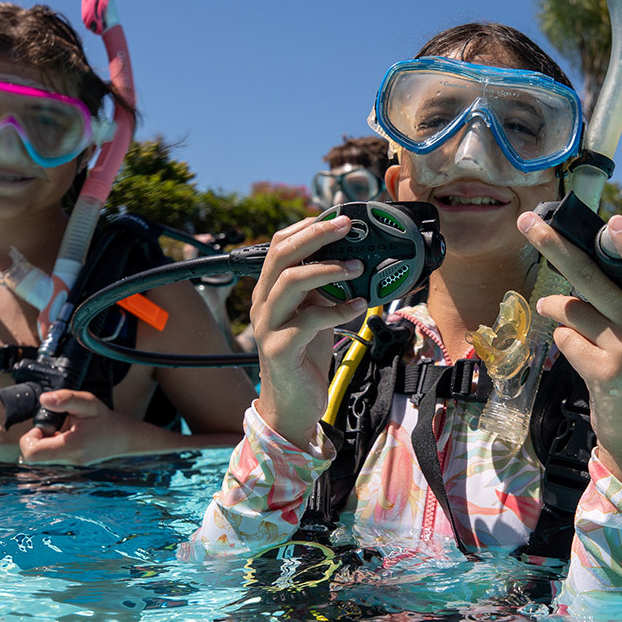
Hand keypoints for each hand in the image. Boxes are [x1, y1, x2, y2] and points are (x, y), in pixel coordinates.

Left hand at [19, 389, 144, 463]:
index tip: (43, 426)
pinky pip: (48, 462)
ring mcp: (68, 468)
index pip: (32, 454)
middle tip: (52, 427)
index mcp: (72, 447)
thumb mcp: (88, 403)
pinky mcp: (68, 469)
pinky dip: (50, 449)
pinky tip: (64, 439)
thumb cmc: (104, 419)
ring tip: (61, 432)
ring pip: (40, 461)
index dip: (29, 439)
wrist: (123, 438)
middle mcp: (69, 462)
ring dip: (43, 445)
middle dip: (35, 441)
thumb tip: (44, 399)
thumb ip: (66, 399)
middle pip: (33, 459)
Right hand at [250, 215, 367, 448]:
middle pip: (281, 255)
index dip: (305, 227)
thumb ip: (323, 290)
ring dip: (327, 269)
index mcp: (268, 291)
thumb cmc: (305, 358)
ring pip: (290, 281)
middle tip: (346, 225)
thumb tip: (350, 260)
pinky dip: (338, 309)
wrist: (294, 405)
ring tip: (357, 266)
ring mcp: (267, 326)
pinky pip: (310, 319)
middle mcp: (262, 304)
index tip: (335, 217)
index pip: (278, 246)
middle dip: (315, 235)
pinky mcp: (280, 349)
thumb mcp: (315, 315)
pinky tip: (360, 305)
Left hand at [518, 211, 621, 498]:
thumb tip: (574, 255)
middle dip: (555, 245)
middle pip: (592, 275)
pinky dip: (566, 343)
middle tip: (527, 221)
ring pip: (569, 308)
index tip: (615, 222)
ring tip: (558, 313)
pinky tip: (584, 356)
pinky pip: (566, 340)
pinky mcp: (607, 372)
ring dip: (555, 308)